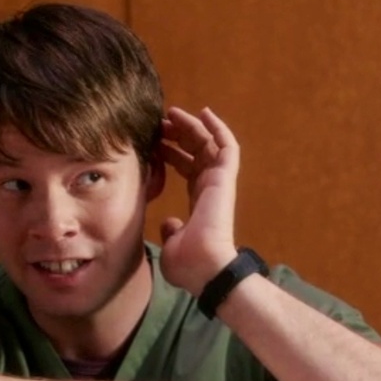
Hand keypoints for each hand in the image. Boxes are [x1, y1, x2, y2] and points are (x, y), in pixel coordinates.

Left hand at [159, 106, 240, 295]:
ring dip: (191, 126)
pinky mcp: (225, 178)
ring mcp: (219, 182)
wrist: (204, 268)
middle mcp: (210, 189)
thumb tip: (168, 224)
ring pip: (208, 144)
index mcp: (199, 203)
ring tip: (172, 113)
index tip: (155, 144)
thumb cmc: (188, 264)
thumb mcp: (171, 245)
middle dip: (178, 135)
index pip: (187, 170)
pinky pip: (226, 146)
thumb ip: (171, 231)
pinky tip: (203, 113)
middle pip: (196, 153)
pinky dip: (217, 128)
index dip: (171, 155)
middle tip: (160, 123)